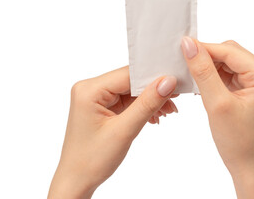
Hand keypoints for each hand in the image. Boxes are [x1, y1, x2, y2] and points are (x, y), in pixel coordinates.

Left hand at [48, 66, 177, 198]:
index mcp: (89, 90)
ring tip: (166, 112)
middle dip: (154, 91)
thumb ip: (147, 104)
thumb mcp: (124, 130)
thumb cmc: (91, 159)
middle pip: (130, 81)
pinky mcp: (102, 106)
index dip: (153, 77)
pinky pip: (126, 100)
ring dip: (150, 100)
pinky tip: (154, 116)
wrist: (77, 180)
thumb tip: (168, 81)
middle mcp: (90, 89)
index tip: (176, 83)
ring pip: (131, 91)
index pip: (128, 74)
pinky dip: (141, 107)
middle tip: (174, 99)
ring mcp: (95, 97)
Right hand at [181, 37, 253, 197]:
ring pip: (228, 64)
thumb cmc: (240, 142)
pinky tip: (201, 86)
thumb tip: (189, 44)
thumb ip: (203, 71)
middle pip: (230, 55)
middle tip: (184, 65)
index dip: (204, 48)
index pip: (230, 51)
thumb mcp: (218, 103)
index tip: (181, 47)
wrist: (251, 168)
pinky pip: (229, 76)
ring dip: (209, 69)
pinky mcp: (250, 91)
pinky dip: (213, 79)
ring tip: (191, 78)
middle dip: (207, 58)